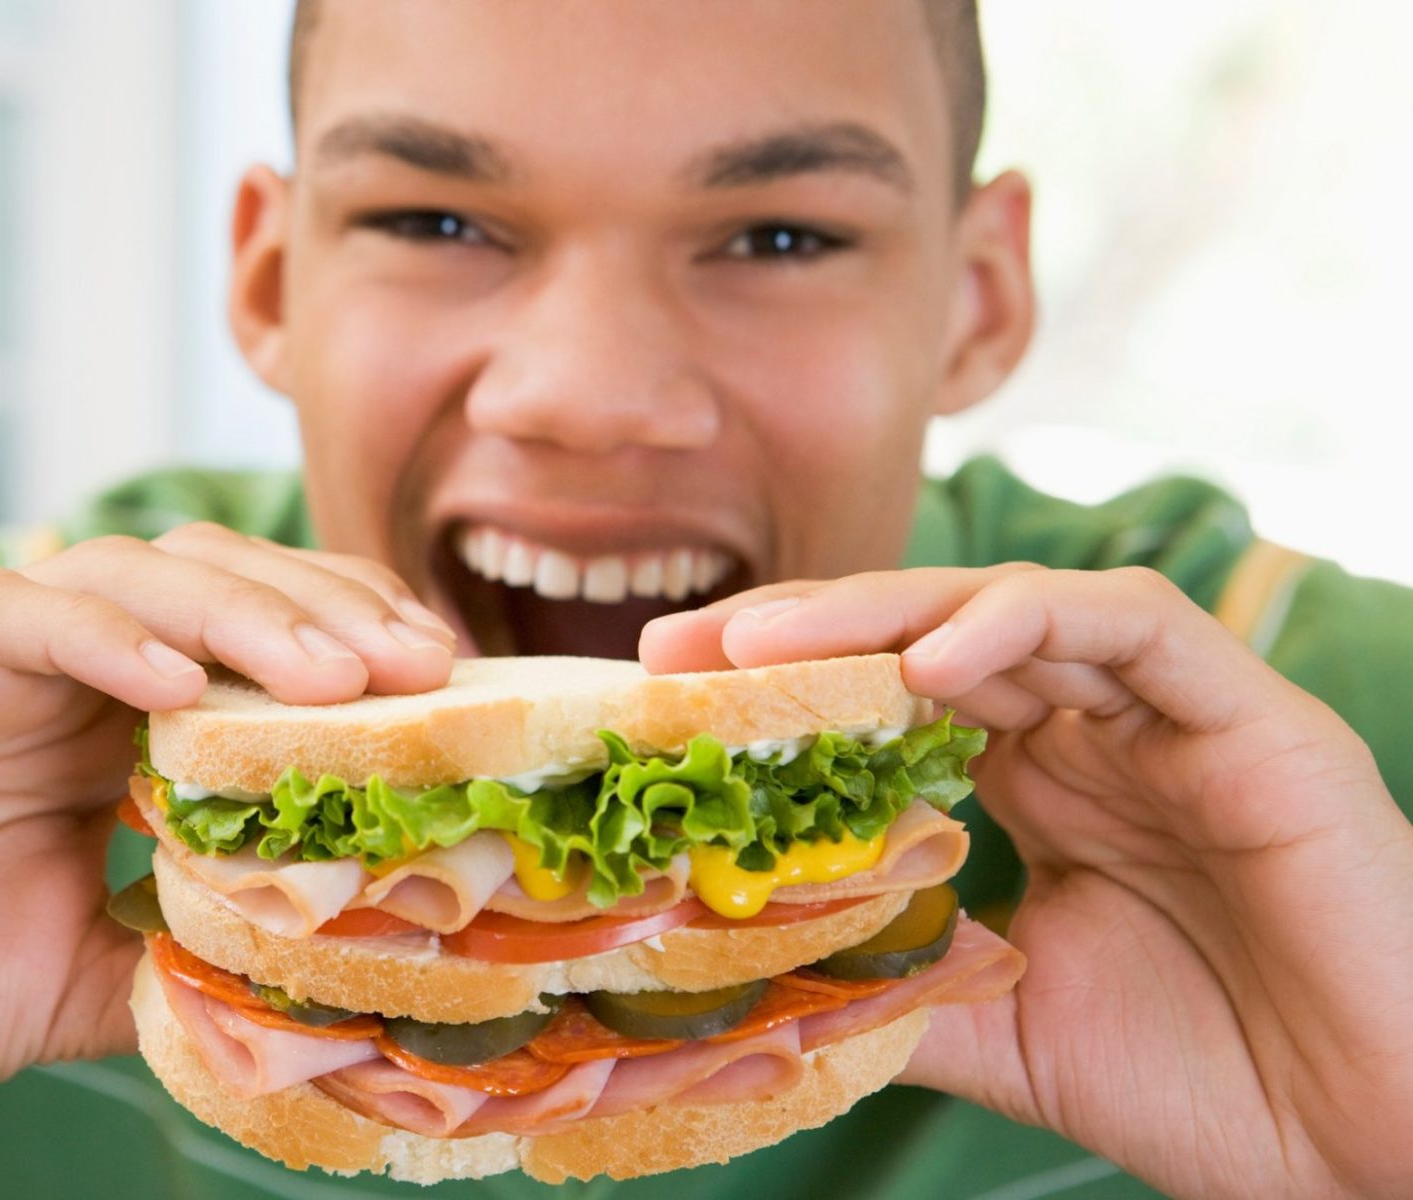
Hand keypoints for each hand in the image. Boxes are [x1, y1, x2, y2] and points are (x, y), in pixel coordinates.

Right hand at [0, 525, 453, 1168]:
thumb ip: (187, 935)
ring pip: (123, 574)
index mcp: (100, 725)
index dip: (349, 646)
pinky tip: (181, 683)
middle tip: (417, 665)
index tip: (444, 688)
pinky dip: (102, 633)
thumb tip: (332, 948)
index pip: (247, 640)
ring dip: (240, 613)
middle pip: (210, 584)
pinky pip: (5, 609)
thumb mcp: (86, 975)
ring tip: (332, 674)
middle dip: (322, 614)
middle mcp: (45, 670)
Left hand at [641, 565, 1412, 1199]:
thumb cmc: (1215, 1080)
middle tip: (675, 650)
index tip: (666, 701)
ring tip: (763, 650)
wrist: (1375, 1148)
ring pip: (1010, 611)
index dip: (783, 686)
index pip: (890, 695)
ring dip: (879, 614)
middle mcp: (1095, 730)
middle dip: (798, 632)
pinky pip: (1132, 627)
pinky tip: (931, 661)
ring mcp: (1170, 715)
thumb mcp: (1013, 1025)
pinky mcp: (1251, 716)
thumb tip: (769, 976)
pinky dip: (1025, 625)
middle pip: (926, 634)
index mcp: (1041, 783)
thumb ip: (907, 982)